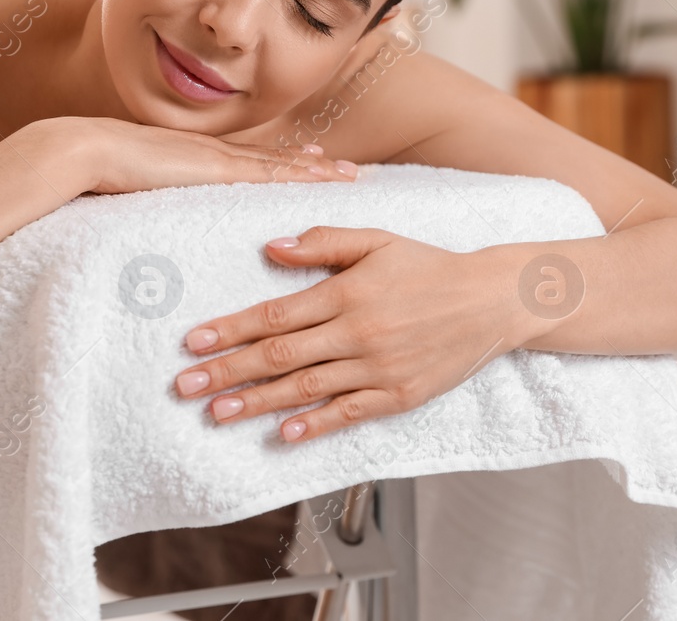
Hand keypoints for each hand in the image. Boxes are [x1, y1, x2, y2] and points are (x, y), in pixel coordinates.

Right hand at [69, 117, 358, 194]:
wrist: (82, 150)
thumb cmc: (95, 171)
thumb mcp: (131, 184)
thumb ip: (148, 195)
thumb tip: (146, 208)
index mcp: (191, 154)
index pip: (244, 159)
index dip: (278, 161)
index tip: (306, 159)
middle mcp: (209, 151)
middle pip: (270, 158)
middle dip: (309, 163)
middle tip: (345, 167)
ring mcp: (213, 157)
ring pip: (277, 163)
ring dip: (314, 169)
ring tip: (346, 172)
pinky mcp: (212, 168)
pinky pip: (265, 172)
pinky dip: (296, 174)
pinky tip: (320, 178)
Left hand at [170, 227, 537, 441]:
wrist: (492, 301)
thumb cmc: (429, 267)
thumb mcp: (378, 240)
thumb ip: (324, 242)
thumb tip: (272, 247)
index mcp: (346, 292)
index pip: (275, 314)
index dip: (230, 329)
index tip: (193, 342)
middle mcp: (357, 332)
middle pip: (279, 356)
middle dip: (227, 371)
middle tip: (185, 386)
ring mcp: (378, 367)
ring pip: (305, 389)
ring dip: (257, 403)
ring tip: (217, 413)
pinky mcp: (398, 395)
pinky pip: (348, 413)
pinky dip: (315, 425)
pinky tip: (283, 435)